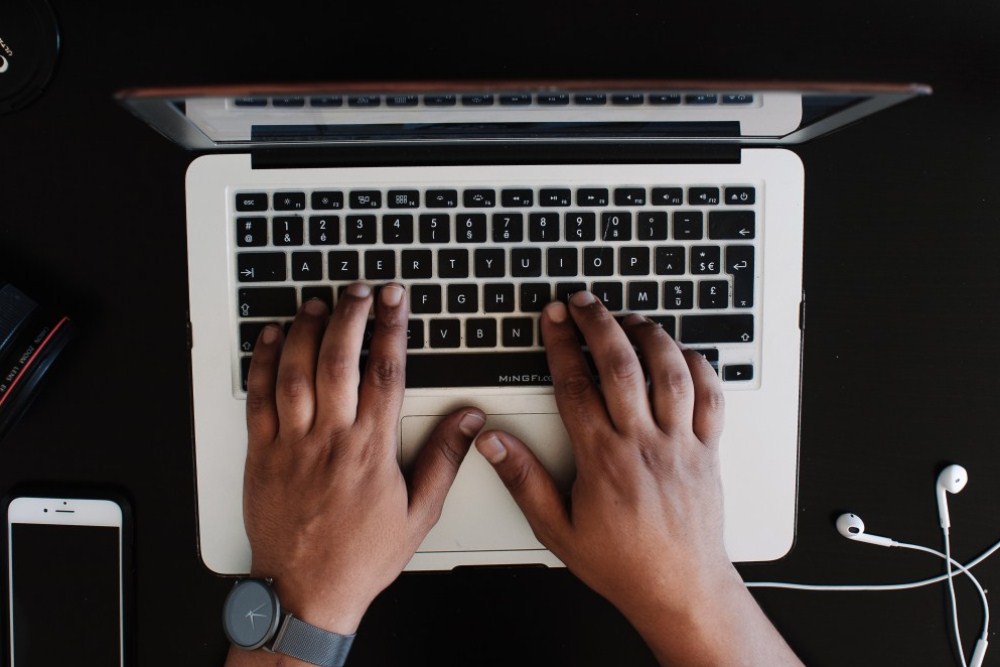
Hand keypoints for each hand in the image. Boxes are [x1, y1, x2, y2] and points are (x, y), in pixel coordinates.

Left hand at [239, 283, 483, 640]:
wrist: (305, 591)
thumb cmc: (360, 555)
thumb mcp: (419, 513)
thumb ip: (444, 460)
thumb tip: (467, 421)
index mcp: (371, 449)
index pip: (386, 372)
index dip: (391, 328)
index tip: (395, 299)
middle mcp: (330, 438)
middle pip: (338, 360)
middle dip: (350, 315)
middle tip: (358, 289)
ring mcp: (291, 444)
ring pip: (295, 371)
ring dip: (305, 330)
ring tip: (318, 303)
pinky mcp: (260, 454)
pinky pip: (257, 397)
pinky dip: (262, 362)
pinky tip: (270, 337)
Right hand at [476, 291, 800, 665]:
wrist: (680, 589)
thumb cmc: (622, 562)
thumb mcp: (557, 528)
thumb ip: (524, 480)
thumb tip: (494, 443)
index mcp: (604, 459)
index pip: (576, 384)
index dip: (560, 343)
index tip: (552, 318)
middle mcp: (645, 443)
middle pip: (622, 365)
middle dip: (599, 323)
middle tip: (584, 302)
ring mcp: (681, 444)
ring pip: (670, 371)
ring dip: (649, 335)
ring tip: (628, 319)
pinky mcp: (709, 450)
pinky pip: (711, 397)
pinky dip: (698, 365)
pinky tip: (680, 352)